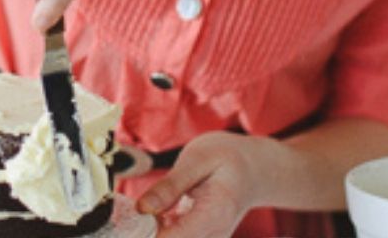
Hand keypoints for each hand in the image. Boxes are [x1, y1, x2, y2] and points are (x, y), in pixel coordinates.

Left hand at [136, 133, 258, 237]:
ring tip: (152, 207)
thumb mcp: (198, 159)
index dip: (145, 234)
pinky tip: (160, 212)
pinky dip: (161, 231)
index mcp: (214, 216)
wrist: (254, 170)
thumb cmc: (227, 158)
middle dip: (146, 234)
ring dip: (153, 232)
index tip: (132, 218)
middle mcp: (214, 237)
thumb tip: (141, 208)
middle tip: (137, 212)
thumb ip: (171, 186)